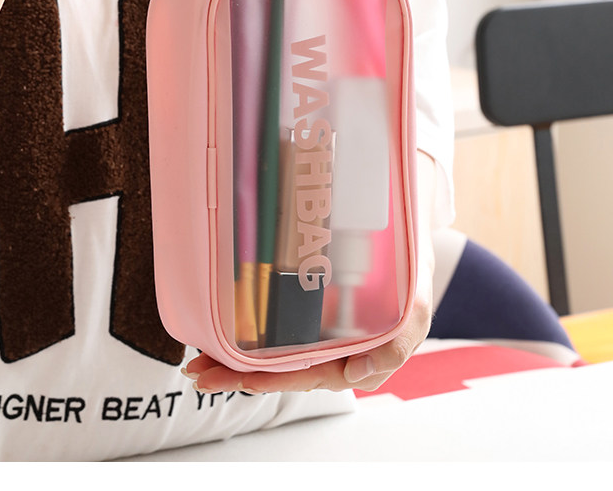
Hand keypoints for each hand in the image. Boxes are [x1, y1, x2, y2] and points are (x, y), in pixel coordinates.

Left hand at [182, 152, 437, 394]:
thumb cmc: (412, 275)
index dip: (272, 380)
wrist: (408, 231)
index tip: (240, 381)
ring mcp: (315, 327)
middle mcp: (329, 347)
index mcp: (353, 356)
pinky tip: (220, 324)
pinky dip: (246, 327)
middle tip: (200, 372)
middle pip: (280, 368)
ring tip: (198, 357)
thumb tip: (359, 376)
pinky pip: (275, 321)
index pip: (306, 375)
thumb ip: (395, 346)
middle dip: (238, 374)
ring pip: (272, 349)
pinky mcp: (306, 304)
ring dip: (234, 356)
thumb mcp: (414, 309)